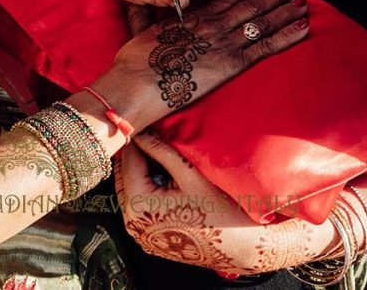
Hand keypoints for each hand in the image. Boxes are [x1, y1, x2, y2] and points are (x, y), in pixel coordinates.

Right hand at [98, 0, 308, 127]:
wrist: (136, 83)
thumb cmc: (133, 62)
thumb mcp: (139, 31)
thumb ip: (143, 15)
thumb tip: (133, 2)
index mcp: (194, 17)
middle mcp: (213, 25)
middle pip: (252, 5)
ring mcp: (223, 43)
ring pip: (262, 21)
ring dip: (285, 9)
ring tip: (303, 1)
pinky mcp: (230, 64)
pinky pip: (265, 47)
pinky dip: (287, 35)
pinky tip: (303, 26)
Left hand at [115, 132, 270, 275]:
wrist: (242, 246)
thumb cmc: (221, 211)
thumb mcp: (190, 174)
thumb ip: (161, 151)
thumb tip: (141, 130)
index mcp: (139, 205)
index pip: (128, 160)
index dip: (136, 138)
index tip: (144, 120)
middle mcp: (133, 223)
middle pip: (124, 176)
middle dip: (136, 154)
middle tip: (152, 132)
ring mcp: (140, 233)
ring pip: (130, 190)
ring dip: (140, 171)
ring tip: (159, 153)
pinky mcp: (149, 237)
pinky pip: (139, 206)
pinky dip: (145, 188)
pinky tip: (163, 176)